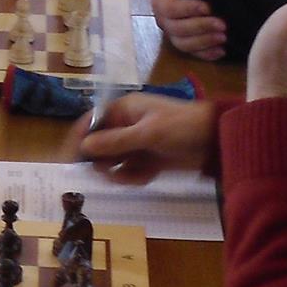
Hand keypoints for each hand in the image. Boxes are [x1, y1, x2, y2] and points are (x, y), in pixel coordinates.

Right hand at [78, 92, 217, 184]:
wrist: (216, 140)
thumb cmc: (180, 126)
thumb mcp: (147, 133)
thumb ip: (115, 141)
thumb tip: (83, 147)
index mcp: (124, 110)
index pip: (92, 123)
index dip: (80, 140)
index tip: (69, 160)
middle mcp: (127, 125)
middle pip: (101, 145)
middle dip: (102, 161)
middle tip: (107, 174)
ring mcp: (138, 144)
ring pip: (115, 162)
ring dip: (119, 172)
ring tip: (132, 176)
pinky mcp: (149, 160)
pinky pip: (131, 171)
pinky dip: (135, 177)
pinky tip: (146, 177)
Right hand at [150, 0, 227, 60]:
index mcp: (159, 1)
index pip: (170, 9)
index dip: (188, 10)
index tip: (208, 7)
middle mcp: (163, 20)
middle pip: (178, 29)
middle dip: (200, 28)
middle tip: (222, 24)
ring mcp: (173, 33)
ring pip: (184, 44)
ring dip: (204, 42)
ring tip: (224, 37)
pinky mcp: (185, 41)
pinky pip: (192, 53)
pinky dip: (206, 54)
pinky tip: (221, 51)